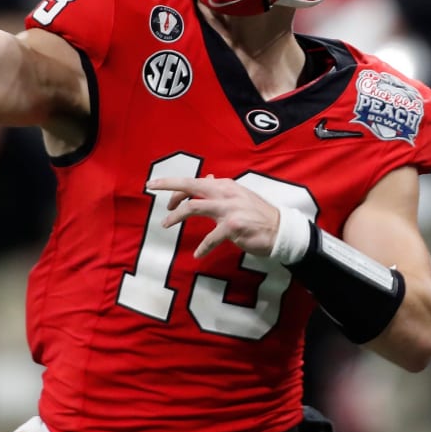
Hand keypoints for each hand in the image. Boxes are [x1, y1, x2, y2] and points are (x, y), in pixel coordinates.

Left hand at [148, 174, 280, 258]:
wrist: (281, 229)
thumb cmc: (258, 214)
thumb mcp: (239, 195)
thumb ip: (221, 188)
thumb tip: (206, 177)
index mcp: (225, 185)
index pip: (195, 181)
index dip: (174, 185)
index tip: (158, 187)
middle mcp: (226, 193)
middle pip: (191, 185)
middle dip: (168, 186)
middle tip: (150, 187)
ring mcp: (229, 209)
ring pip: (194, 207)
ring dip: (176, 217)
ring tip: (165, 224)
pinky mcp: (233, 227)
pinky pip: (210, 238)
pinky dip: (202, 247)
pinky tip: (198, 254)